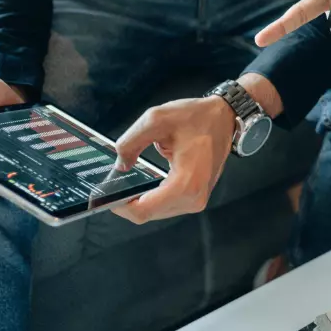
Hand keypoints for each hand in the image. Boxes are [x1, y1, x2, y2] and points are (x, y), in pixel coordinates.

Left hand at [109, 95, 237, 224]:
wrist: (224, 117)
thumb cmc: (196, 117)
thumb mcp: (157, 119)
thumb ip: (131, 142)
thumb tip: (120, 165)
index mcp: (185, 182)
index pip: (143, 210)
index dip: (120, 206)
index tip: (106, 194)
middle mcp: (193, 198)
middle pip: (148, 214)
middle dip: (127, 202)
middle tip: (112, 186)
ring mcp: (197, 200)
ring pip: (156, 212)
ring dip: (140, 201)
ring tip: (128, 183)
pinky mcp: (197, 197)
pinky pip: (166, 206)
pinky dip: (152, 198)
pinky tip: (145, 185)